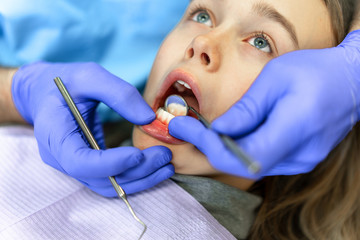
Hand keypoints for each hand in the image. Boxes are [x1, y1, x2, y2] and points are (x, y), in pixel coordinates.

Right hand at [12, 62, 173, 195]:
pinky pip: (110, 179)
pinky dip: (134, 177)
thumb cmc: (64, 82)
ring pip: (108, 185)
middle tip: (165, 156)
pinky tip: (155, 167)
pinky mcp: (85, 166)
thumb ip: (119, 93)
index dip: (111, 163)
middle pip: (99, 178)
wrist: (44, 93)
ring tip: (167, 166)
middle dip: (136, 171)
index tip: (139, 154)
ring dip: (140, 179)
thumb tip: (149, 119)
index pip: (80, 162)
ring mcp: (72, 165)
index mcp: (54, 134)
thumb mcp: (89, 75)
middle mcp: (60, 157)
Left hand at [169, 30, 359, 178]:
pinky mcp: (300, 158)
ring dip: (223, 149)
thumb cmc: (316, 71)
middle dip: (209, 148)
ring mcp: (301, 160)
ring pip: (251, 164)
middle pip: (243, 164)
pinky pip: (263, 159)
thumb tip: (219, 131)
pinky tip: (230, 132)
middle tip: (186, 129)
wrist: (352, 80)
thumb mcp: (276, 78)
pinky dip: (241, 148)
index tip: (183, 128)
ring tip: (201, 129)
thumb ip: (246, 110)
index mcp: (294, 129)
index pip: (242, 155)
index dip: (208, 146)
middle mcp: (299, 155)